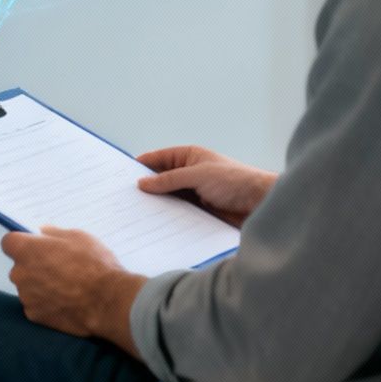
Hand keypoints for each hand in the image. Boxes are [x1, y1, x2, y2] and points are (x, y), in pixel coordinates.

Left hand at [2, 227, 145, 349]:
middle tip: (59, 268)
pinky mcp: (35, 316)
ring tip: (67, 287)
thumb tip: (42, 233)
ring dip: (40, 286)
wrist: (108, 302)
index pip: (9, 242)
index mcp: (27, 250)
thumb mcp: (78, 237)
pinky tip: (66, 301)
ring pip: (28, 287)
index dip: (22, 243)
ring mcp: (26, 297)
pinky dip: (46, 303)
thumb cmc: (95, 266)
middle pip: (20, 266)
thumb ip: (53, 233)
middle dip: (34, 266)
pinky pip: (36, 304)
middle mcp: (20, 273)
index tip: (34, 246)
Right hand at [136, 145, 277, 227]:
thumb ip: (169, 179)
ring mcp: (194, 194)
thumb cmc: (235, 181)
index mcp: (189, 157)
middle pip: (161, 180)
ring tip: (135, 214)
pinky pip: (178, 214)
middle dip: (145, 188)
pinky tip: (155, 225)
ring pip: (168, 198)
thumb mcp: (198, 175)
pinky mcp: (199, 212)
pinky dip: (168, 217)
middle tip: (123, 198)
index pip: (158, 158)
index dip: (141, 165)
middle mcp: (190, 174)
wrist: (261, 204)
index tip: (119, 175)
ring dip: (157, 205)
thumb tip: (142, 182)